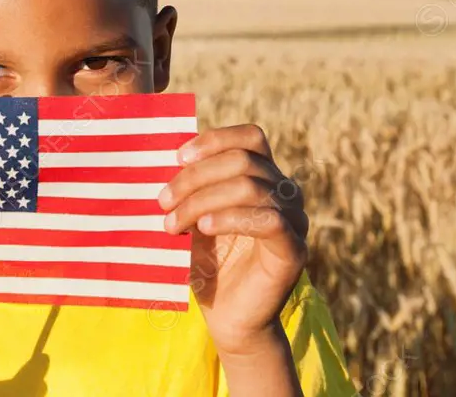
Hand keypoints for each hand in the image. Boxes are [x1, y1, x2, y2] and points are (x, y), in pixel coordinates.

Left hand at [158, 124, 308, 355]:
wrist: (227, 318)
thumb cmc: (209, 263)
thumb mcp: (195, 215)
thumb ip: (190, 185)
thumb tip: (161, 154)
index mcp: (265, 177)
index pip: (251, 137)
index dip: (214, 140)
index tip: (177, 158)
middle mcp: (286, 192)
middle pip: (243, 160)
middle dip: (195, 177)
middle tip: (162, 201)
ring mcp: (295, 220)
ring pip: (250, 186)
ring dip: (203, 200)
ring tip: (173, 223)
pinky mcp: (294, 249)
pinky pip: (269, 220)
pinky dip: (231, 218)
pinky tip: (204, 228)